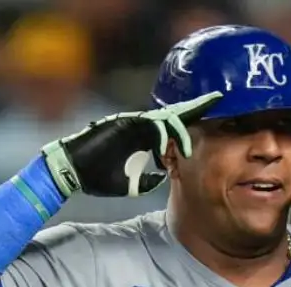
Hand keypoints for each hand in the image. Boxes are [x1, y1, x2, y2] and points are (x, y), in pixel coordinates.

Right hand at [40, 91, 222, 198]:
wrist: (72, 172)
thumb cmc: (98, 178)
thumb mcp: (132, 184)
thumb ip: (149, 179)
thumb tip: (164, 179)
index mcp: (145, 138)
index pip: (174, 127)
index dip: (193, 123)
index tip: (213, 120)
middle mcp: (141, 126)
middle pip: (175, 113)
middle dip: (196, 107)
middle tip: (218, 98)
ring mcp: (131, 123)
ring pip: (163, 119)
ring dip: (178, 133)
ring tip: (188, 150)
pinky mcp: (121, 124)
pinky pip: (146, 125)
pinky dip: (158, 135)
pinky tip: (166, 148)